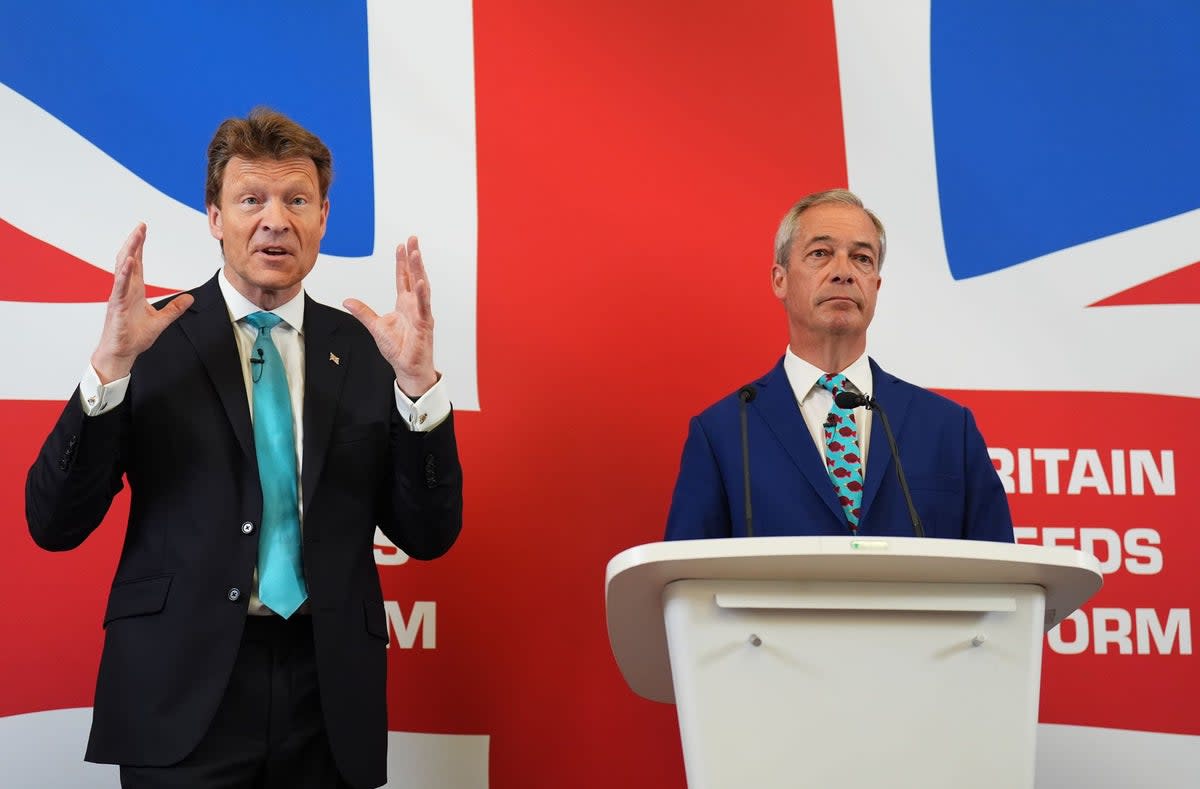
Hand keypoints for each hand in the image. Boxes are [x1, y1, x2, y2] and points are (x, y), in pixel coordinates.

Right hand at [90, 224, 193, 382]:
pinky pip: (120, 286)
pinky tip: (129, 262)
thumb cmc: (134, 337)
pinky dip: (124, 273)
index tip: (143, 230)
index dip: (139, 246)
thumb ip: (174, 309)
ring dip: (129, 251)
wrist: (122, 353)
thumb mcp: (161, 321)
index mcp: (134, 290)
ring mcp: (119, 296)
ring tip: (135, 236)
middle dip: (134, 242)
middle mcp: (125, 289)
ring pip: (123, 269)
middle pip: (129, 260)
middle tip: (140, 226)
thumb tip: (189, 298)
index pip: (137, 264)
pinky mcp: (116, 306)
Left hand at [344, 236, 437, 396]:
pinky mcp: (424, 325)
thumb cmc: (398, 349)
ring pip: (421, 287)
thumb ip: (363, 312)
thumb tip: (347, 300)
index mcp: (404, 304)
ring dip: (419, 269)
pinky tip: (419, 281)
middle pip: (415, 276)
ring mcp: (421, 313)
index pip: (403, 278)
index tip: (402, 245)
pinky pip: (423, 307)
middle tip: (413, 239)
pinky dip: (421, 294)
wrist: (408, 368)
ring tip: (416, 253)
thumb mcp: (375, 327)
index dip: (402, 262)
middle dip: (414, 257)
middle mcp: (415, 305)